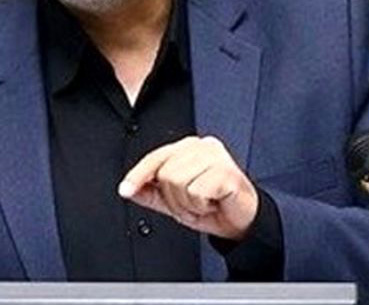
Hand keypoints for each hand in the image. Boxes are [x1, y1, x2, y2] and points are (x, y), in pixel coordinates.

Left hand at [118, 135, 258, 240]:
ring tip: (203, 204)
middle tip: (192, 205)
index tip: (125, 190)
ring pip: (178, 182)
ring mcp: (216, 157)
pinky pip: (196, 192)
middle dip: (174, 199)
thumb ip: (152, 193)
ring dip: (188, 204)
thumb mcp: (176, 201)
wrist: (243, 222)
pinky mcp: (226, 172)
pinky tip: (213, 204)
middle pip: (165, 173)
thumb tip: (130, 189)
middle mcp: (202, 146)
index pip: (156, 157)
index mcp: (189, 147)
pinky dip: (201, 206)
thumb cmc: (213, 205)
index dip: (138, 175)